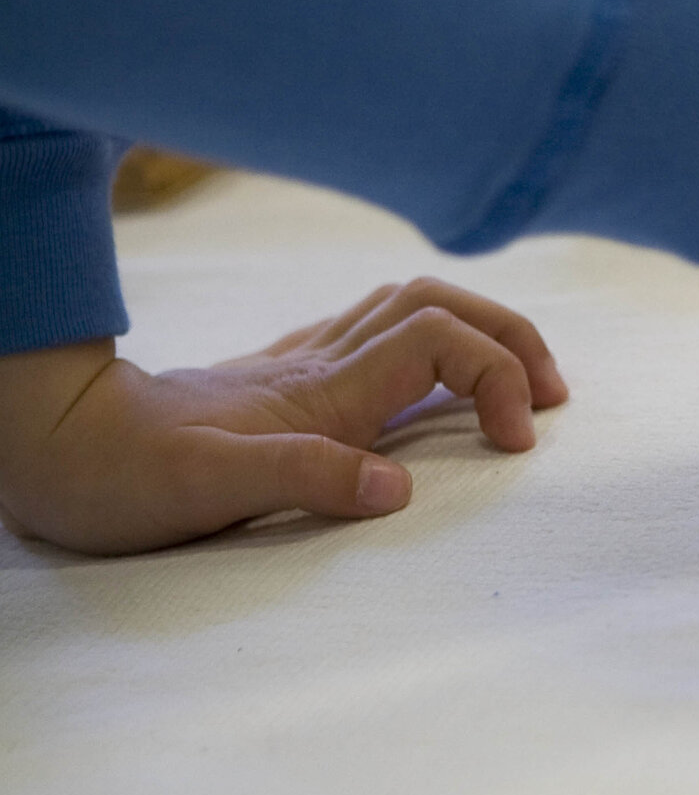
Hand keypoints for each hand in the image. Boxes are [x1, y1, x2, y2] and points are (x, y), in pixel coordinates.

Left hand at [0, 279, 566, 555]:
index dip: (499, 376)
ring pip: (412, 307)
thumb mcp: (204, 490)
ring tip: (518, 385)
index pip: (440, 340)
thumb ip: (304, 477)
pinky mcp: (282, 381)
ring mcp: (301, 368)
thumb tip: (397, 487)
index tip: (517, 443)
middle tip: (552, 399)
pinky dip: (432, 341)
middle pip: (442, 304)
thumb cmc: (120, 479)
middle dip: (512, 338)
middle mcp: (320, 368)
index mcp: (321, 393)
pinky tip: (434, 381)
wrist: (50, 445)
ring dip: (478, 331)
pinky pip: (377, 334)